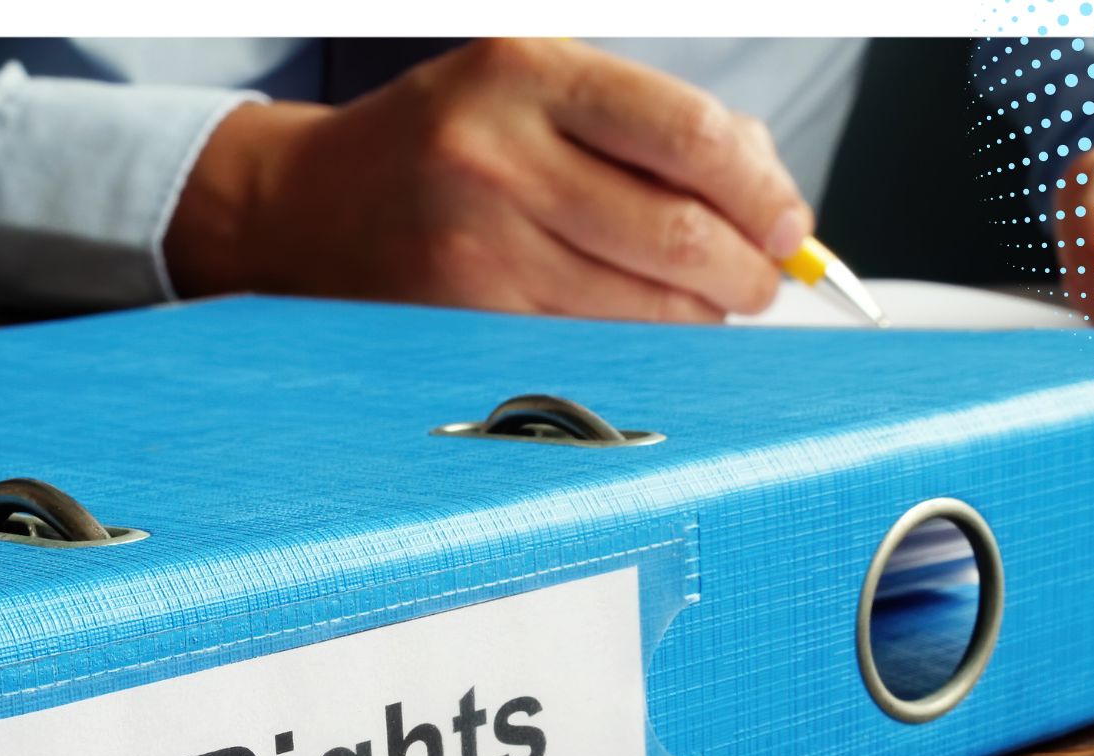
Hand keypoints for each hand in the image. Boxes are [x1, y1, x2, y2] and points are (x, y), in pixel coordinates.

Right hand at [164, 38, 812, 322]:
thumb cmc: (442, 142)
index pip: (689, 137)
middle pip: (677, 234)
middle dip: (747, 271)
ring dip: (701, 313)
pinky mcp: (465, 317)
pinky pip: (592, 343)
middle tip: (764, 279)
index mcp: (530, 74)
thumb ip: (646, 123)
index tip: (788, 224)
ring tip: (708, 301)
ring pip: (642, 305)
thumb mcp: (534, 87)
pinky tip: (644, 322)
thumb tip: (763, 191)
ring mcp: (479, 245)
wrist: (306, 207)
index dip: (762, 192)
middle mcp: (500, 156)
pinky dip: (640, 340)